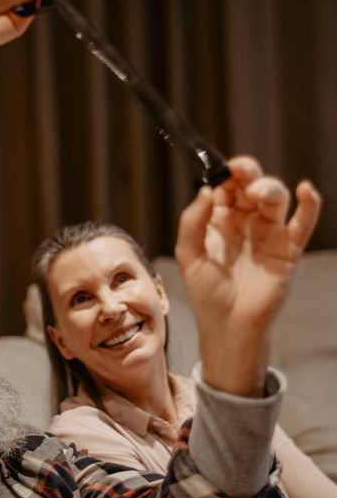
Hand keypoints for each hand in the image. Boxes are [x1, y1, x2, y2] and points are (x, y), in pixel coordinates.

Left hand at [174, 156, 320, 395]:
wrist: (228, 326)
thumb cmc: (206, 293)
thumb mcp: (188, 255)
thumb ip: (193, 222)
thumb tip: (207, 190)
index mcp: (219, 220)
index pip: (225, 188)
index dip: (224, 176)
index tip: (221, 171)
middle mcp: (245, 222)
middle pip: (250, 186)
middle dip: (247, 173)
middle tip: (240, 171)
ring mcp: (268, 233)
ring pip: (275, 198)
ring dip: (269, 187)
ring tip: (258, 194)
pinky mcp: (288, 249)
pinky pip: (303, 223)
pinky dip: (310, 204)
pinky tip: (306, 190)